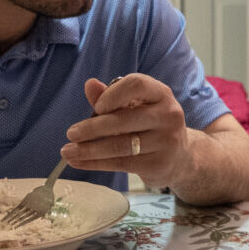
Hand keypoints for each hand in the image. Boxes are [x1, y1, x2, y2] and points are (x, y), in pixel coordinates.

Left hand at [62, 74, 187, 188]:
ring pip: (120, 145)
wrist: (180, 157)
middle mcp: (168, 115)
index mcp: (161, 94)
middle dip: (92, 128)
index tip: (96, 107)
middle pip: (124, 120)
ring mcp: (166, 141)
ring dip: (89, 149)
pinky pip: (121, 163)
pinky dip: (95, 163)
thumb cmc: (150, 125)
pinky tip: (79, 162)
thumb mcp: (135, 107)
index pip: (137, 84)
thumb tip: (90, 85)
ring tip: (68, 151)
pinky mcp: (158, 164)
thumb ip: (111, 96)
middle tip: (71, 134)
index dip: (113, 95)